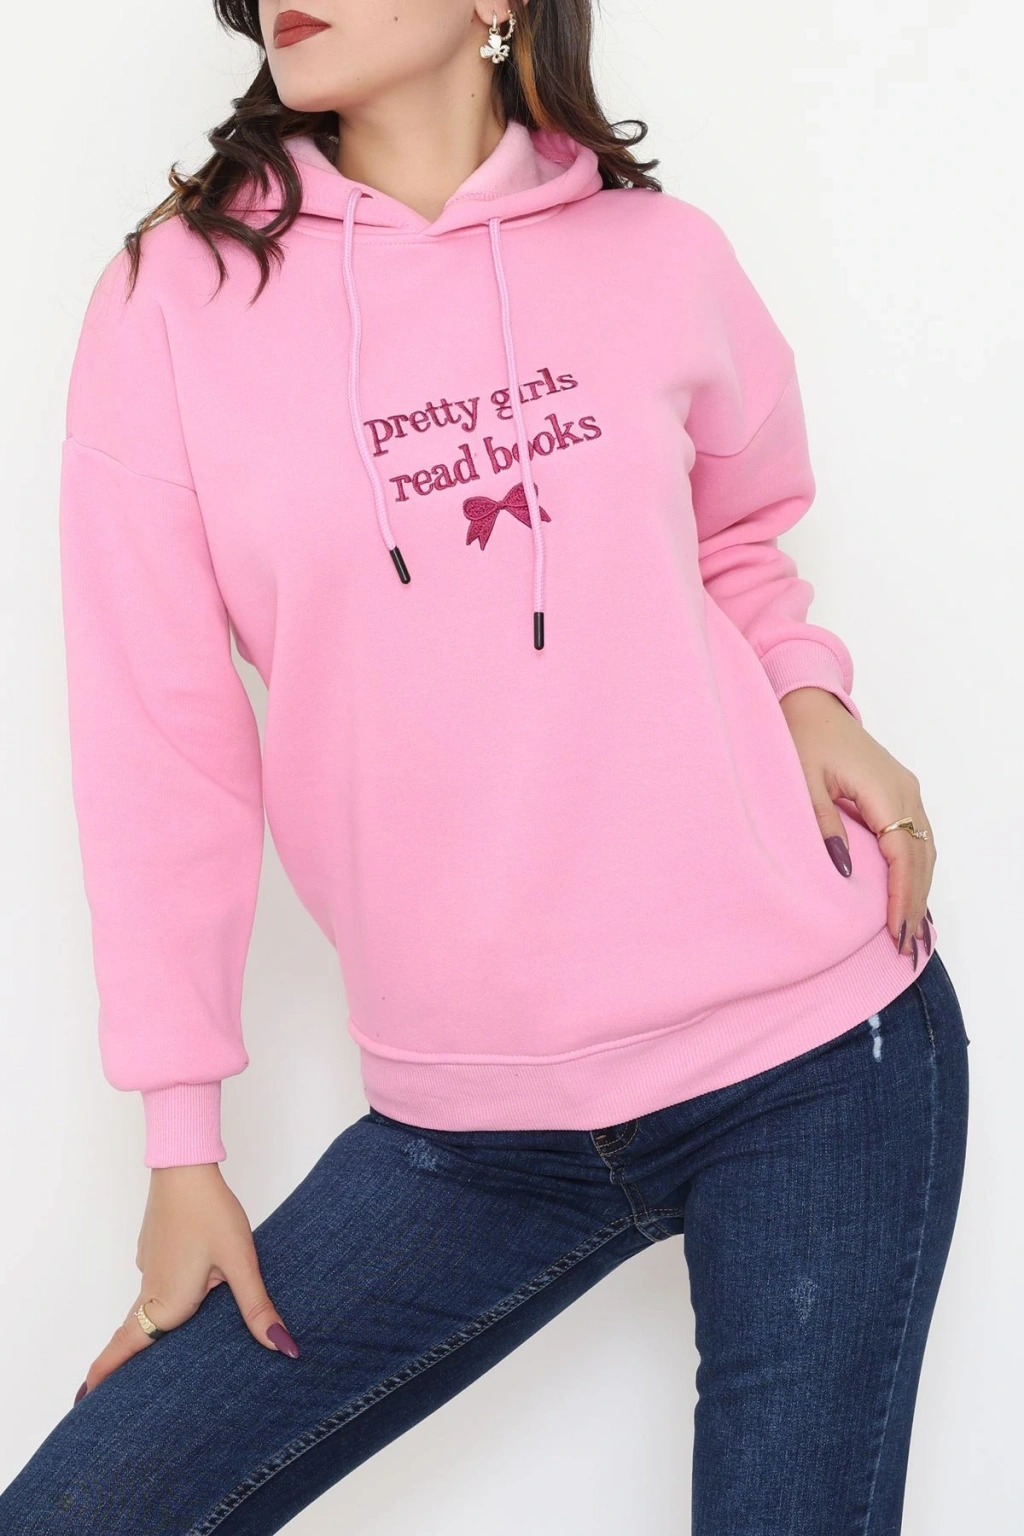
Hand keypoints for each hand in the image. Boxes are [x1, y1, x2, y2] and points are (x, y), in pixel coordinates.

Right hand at [74, 1162, 298, 1404]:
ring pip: (144, 1311)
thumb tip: (283, 1346)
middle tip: (111, 1394)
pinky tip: (179, 1304)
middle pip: (131, 1336)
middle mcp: (151, 1290)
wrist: (185, 1165)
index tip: (82, 1401)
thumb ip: (256, 1307)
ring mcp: (149, 1268)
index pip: (125, 1348)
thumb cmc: (211, 1212)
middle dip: (122, 1366)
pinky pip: (152, 1288)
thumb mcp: (239, 1262)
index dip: (103, 1376)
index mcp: (168, 1303)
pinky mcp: (155, 1251)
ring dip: (144, 1335)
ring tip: (150, 1361)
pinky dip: (156, 1306)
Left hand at [778, 686, 934, 968]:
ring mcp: (905, 791)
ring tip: (912, 933)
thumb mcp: (802, 782)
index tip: (895, 932)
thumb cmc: (800, 738)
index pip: (903, 855)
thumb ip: (823, 825)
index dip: (902, 896)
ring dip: (920, 891)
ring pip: (924, 851)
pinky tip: (910, 897)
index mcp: (884, 789)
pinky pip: (916, 840)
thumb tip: (845, 871)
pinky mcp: (897, 793)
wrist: (809, 704)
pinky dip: (917, 871)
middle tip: (906, 947)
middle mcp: (904, 792)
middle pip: (921, 858)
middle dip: (915, 903)